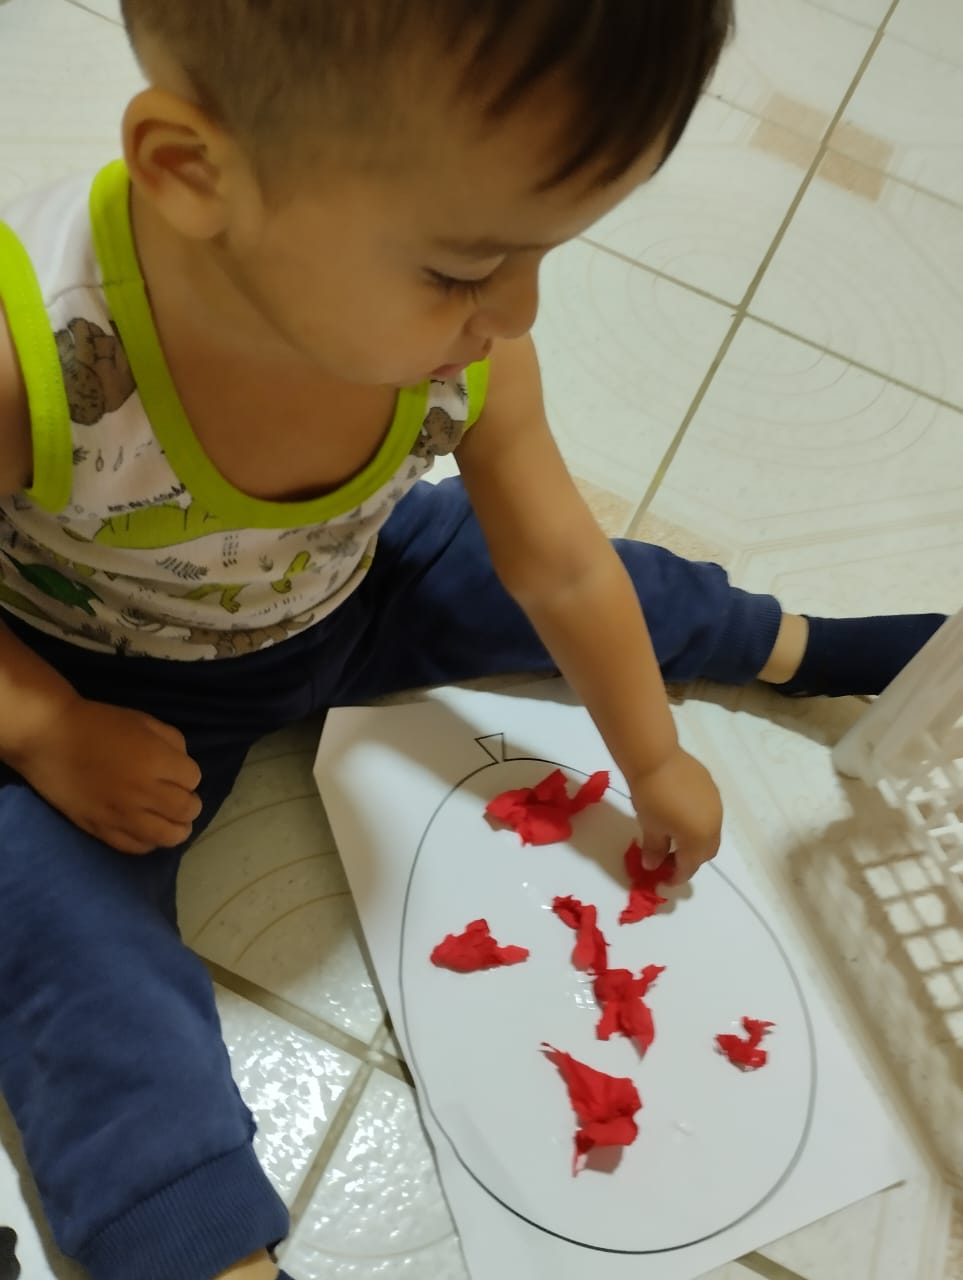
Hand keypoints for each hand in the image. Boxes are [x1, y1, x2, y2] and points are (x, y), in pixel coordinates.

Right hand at [13, 695, 202, 854]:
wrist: (49, 738)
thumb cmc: (97, 724)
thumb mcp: (144, 720)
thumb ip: (173, 741)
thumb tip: (184, 765)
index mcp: (155, 760)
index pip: (193, 779)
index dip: (188, 775)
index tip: (177, 772)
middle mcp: (143, 792)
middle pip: (186, 810)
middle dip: (190, 804)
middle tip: (180, 799)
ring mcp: (122, 815)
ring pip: (168, 836)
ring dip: (177, 829)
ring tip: (172, 821)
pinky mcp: (101, 829)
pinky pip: (136, 847)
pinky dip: (149, 842)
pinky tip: (147, 831)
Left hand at [628, 746, 721, 882]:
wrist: (655, 758)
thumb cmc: (651, 797)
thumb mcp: (650, 827)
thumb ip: (654, 850)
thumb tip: (653, 865)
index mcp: (701, 839)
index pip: (691, 866)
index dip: (677, 876)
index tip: (664, 879)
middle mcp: (715, 823)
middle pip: (706, 850)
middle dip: (690, 859)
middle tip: (670, 860)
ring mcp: (716, 804)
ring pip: (710, 831)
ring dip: (695, 840)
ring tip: (674, 836)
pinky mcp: (711, 786)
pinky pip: (708, 812)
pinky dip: (697, 821)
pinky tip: (679, 814)